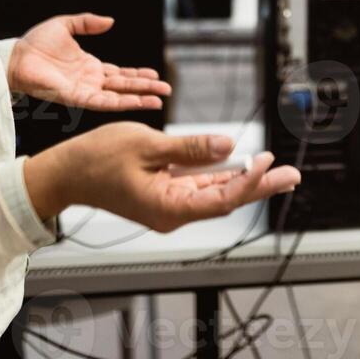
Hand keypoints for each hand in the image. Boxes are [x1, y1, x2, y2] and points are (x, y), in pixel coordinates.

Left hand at [8, 14, 169, 111]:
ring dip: (138, 98)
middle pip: (124, 86)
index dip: (137, 75)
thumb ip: (87, 22)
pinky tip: (137, 103)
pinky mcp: (76, 98)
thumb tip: (110, 21)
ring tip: (159, 100)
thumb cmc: (35, 43)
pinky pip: (103, 102)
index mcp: (89, 67)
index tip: (155, 75)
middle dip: (145, 88)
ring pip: (118, 97)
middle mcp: (90, 81)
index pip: (119, 74)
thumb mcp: (65, 25)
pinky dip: (121, 103)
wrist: (16, 56)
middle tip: (167, 90)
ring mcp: (84, 91)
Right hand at [24, 122, 301, 229]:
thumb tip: (228, 146)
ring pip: (215, 193)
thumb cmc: (97, 160)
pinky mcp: (165, 195)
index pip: (220, 199)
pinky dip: (222, 176)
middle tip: (293, 175)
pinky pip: (199, 187)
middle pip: (225, 199)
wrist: (66, 173)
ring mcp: (169, 205)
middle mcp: (172, 213)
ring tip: (277, 171)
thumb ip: (189, 149)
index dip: (248, 181)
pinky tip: (242, 168)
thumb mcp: (147, 145)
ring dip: (245, 181)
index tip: (265, 159)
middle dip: (260, 185)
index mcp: (167, 208)